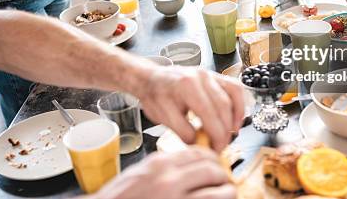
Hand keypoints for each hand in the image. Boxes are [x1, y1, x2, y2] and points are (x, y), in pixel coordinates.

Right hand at [87, 148, 235, 198]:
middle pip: (212, 169)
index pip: (198, 152)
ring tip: (226, 194)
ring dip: (227, 192)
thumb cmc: (119, 198)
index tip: (215, 164)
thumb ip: (165, 165)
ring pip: (219, 191)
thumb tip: (189, 163)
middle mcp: (169, 180)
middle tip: (223, 180)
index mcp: (160, 164)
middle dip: (222, 174)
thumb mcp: (141, 172)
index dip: (212, 158)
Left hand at [135, 66, 243, 152]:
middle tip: (221, 146)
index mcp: (187, 86)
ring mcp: (210, 73)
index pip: (209, 113)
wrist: (151, 78)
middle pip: (223, 106)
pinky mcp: (215, 75)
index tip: (216, 150)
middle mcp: (202, 76)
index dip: (216, 135)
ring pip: (233, 95)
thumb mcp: (162, 117)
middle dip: (226, 130)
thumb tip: (201, 144)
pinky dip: (238, 104)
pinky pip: (234, 88)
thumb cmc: (155, 96)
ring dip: (236, 117)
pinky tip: (235, 119)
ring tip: (231, 134)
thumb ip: (182, 131)